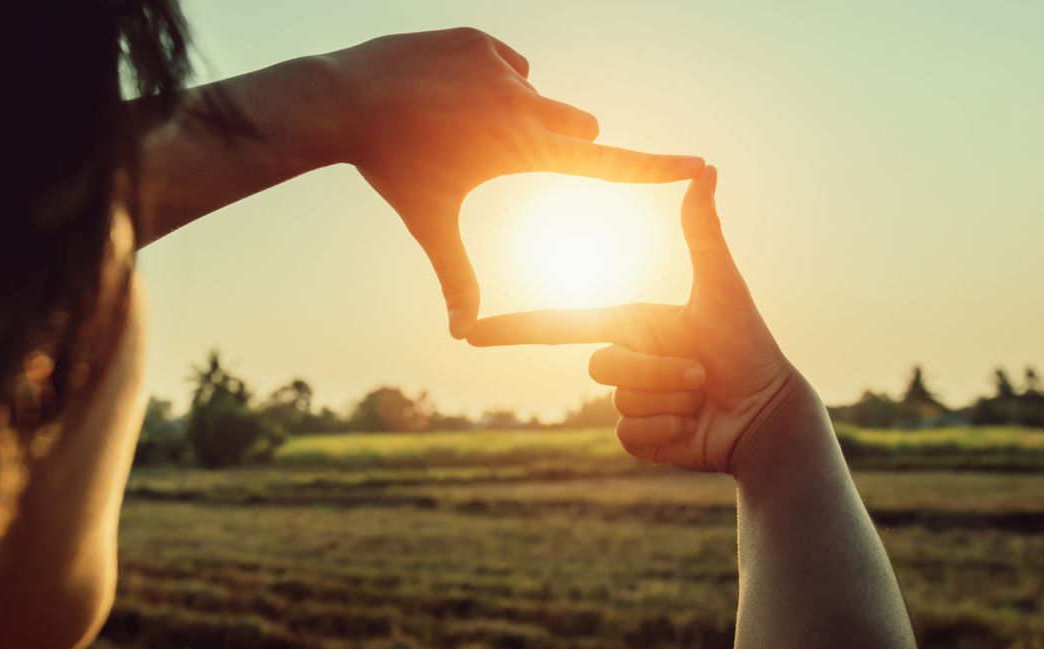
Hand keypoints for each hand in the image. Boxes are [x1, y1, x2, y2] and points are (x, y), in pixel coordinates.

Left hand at [323, 28, 704, 338]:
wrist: (345, 99)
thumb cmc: (393, 169)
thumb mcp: (430, 223)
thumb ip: (456, 277)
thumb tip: (460, 336)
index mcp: (523, 148)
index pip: (606, 162)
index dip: (656, 167)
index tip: (699, 164)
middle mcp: (525, 102)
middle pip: (576, 125)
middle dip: (556, 139)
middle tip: (495, 149)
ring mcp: (503, 64)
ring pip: (533, 92)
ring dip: (512, 109)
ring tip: (455, 122)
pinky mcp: (481, 38)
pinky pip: (503, 63)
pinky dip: (485, 79)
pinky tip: (445, 90)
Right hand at [467, 167, 820, 473]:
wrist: (768, 414)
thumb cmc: (750, 346)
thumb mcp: (721, 286)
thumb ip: (702, 231)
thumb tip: (706, 168)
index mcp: (629, 324)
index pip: (560, 327)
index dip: (513, 329)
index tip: (470, 333)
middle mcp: (624, 362)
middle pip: (602, 367)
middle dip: (656, 371)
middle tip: (700, 372)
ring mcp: (628, 403)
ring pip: (619, 403)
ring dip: (669, 399)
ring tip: (703, 394)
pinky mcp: (639, 440)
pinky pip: (628, 435)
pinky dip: (665, 431)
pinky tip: (692, 427)